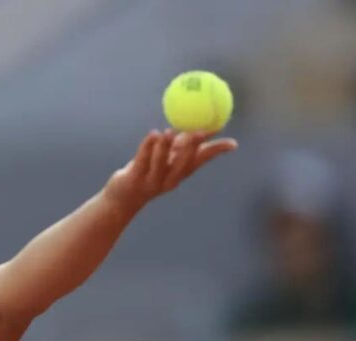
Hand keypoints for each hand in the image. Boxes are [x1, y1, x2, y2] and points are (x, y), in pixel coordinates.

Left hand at [106, 128, 237, 209]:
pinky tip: (152, 134)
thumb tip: (208, 127)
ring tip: (169, 131)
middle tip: (198, 132)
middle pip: (183, 165)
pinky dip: (148, 147)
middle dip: (191, 149)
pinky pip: (142, 161)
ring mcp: (151, 181)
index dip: (216, 152)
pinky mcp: (134, 179)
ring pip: (161, 164)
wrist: (123, 199)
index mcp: (180, 173)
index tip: (232, 143)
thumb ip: (186, 145)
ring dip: (166, 148)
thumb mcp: (169, 160)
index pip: (201, 161)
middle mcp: (169, 179)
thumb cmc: (149, 173)